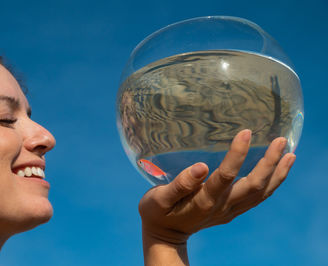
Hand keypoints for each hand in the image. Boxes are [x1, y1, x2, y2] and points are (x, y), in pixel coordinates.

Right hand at [139, 129, 295, 264]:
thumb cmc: (157, 212)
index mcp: (203, 201)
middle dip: (270, 163)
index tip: (246, 132)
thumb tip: (200, 167)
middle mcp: (222, 207)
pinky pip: (258, 198)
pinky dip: (272, 184)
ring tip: (290, 153)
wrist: (165, 235)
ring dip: (277, 174)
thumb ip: (179, 184)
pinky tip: (278, 170)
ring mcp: (230, 210)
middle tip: (281, 140)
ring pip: (261, 194)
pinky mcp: (232, 210)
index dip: (237, 154)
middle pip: (254, 186)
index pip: (226, 176)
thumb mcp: (159, 199)